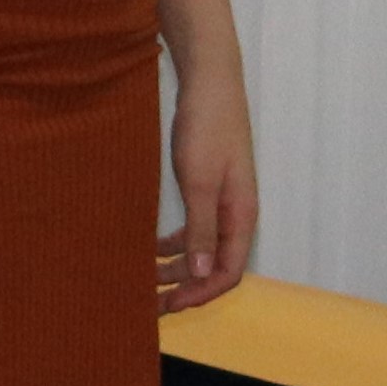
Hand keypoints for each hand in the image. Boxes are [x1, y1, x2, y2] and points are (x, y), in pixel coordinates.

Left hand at [161, 63, 258, 313]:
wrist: (209, 81)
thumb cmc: (207, 127)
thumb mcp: (199, 181)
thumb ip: (203, 229)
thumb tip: (205, 275)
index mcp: (241, 215)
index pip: (228, 273)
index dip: (200, 294)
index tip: (168, 305)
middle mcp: (236, 213)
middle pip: (214, 266)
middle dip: (184, 285)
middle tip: (148, 300)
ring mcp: (223, 200)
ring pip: (203, 248)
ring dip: (178, 266)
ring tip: (145, 277)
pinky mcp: (209, 187)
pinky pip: (196, 228)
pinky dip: (177, 243)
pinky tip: (154, 247)